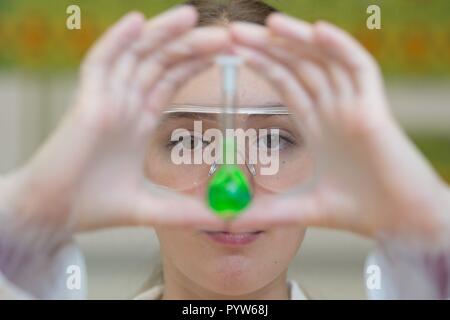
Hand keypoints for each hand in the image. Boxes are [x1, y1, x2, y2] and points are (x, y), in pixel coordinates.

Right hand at [1, 6, 227, 242]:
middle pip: (160, 63)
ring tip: (191, 16)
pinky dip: (117, 41)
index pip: (171, 80)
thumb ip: (184, 212)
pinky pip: (99, 63)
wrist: (51, 215)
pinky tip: (137, 21)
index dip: (195, 64)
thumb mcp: (150, 208)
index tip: (226, 54)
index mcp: (138, 121)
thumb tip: (223, 221)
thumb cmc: (93, 207)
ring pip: (136, 56)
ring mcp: (104, 100)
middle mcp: (123, 104)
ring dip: (162, 34)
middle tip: (225, 34)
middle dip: (191, 46)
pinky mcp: (85, 103)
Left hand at [229, 14, 449, 243]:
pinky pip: (360, 69)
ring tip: (268, 24)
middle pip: (299, 67)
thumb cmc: (359, 211)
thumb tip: (229, 221)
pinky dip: (341, 48)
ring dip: (297, 40)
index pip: (286, 84)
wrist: (401, 223)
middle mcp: (335, 109)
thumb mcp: (302, 209)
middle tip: (235, 30)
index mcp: (319, 125)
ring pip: (324, 61)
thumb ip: (267, 212)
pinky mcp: (375, 110)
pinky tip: (318, 30)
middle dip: (268, 47)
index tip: (234, 52)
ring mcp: (355, 106)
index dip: (262, 65)